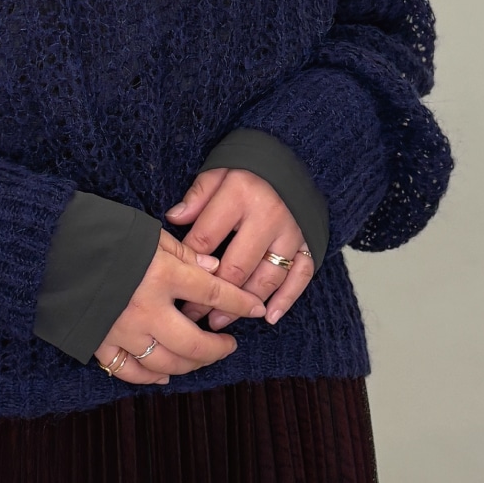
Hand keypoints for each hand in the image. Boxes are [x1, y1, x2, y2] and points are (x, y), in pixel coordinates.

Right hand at [92, 229, 266, 385]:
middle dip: (218, 348)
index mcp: (161, 274)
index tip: (256, 309)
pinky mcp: (100, 343)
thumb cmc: (103, 234)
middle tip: (229, 344)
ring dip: (191, 364)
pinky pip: (130, 371)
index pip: (213, 294)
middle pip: (195, 342)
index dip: (240, 303)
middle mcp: (146, 308)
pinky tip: (165, 372)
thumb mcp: (148, 233)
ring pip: (167, 362)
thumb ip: (183, 252)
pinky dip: (150, 375)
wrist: (50, 248)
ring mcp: (123, 331)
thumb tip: (213, 268)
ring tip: (202, 356)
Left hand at [165, 168, 314, 328]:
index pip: (207, 237)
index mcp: (240, 194)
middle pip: (236, 265)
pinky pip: (300, 276)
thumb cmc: (248, 171)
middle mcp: (268, 215)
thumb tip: (173, 218)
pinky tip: (268, 317)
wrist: (293, 162)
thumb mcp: (218, 172)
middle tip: (193, 314)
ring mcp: (291, 232)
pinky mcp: (309, 243)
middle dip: (212, 296)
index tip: (176, 285)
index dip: (189, 265)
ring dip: (243, 304)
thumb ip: (197, 196)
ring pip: (267, 277)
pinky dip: (286, 299)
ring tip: (219, 320)